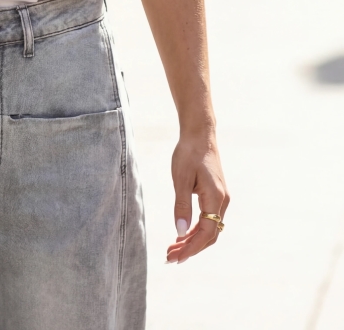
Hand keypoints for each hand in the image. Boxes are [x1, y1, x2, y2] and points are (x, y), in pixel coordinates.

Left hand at [166, 133, 228, 263]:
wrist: (200, 134)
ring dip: (192, 241)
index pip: (206, 233)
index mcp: (215, 198)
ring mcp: (220, 199)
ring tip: (173, 249)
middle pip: (209, 235)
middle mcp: (222, 202)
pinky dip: (195, 230)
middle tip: (169, 257)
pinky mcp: (215, 195)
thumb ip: (181, 205)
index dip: (191, 248)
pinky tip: (182, 234)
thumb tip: (179, 232)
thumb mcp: (181, 178)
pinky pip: (208, 220)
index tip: (175, 258)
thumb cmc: (189, 153)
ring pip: (209, 229)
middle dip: (190, 248)